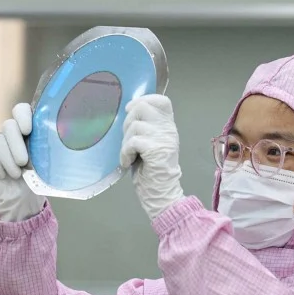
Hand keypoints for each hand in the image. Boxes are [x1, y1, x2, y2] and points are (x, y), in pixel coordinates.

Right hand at [0, 103, 46, 222]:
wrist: (22, 197)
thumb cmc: (35, 176)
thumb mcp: (43, 162)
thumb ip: (43, 149)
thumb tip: (45, 147)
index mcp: (26, 129)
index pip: (21, 110)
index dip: (22, 116)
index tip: (27, 130)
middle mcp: (10, 132)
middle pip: (8, 126)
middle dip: (16, 145)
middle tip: (23, 162)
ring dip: (8, 160)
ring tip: (17, 175)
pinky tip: (4, 176)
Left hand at [120, 94, 184, 219]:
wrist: (161, 194)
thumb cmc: (151, 171)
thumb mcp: (149, 144)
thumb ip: (145, 128)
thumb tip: (129, 112)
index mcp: (168, 126)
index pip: (161, 100)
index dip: (143, 100)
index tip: (130, 110)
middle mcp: (169, 130)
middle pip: (143, 107)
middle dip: (128, 122)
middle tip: (128, 141)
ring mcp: (164, 139)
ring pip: (135, 125)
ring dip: (125, 142)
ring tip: (129, 155)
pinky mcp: (156, 150)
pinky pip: (132, 142)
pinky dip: (125, 153)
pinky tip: (128, 162)